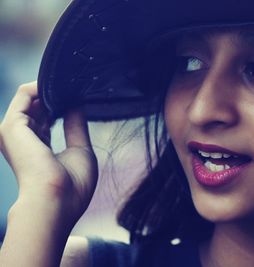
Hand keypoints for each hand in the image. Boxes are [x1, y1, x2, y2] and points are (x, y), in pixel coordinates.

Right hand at [0, 82, 97, 222]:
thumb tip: (77, 104)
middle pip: (39, 109)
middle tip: (79, 87)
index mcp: (40, 150)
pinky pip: (24, 94)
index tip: (80, 97)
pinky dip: (42, 86)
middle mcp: (25, 141)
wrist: (57, 201)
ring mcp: (16, 133)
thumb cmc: (72, 185)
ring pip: (30, 99)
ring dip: (51, 89)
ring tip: (73, 85)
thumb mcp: (80, 150)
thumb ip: (76, 126)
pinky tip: (61, 85)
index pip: (47, 121)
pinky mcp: (13, 125)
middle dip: (58, 96)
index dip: (63, 107)